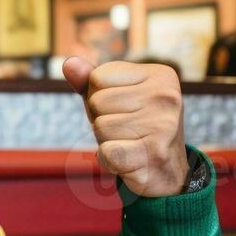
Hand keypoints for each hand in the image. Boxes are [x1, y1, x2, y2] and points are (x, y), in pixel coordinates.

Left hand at [62, 57, 188, 197]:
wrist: (168, 171)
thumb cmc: (135, 127)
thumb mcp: (114, 98)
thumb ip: (90, 80)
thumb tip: (68, 63)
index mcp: (160, 75)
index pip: (97, 77)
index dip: (98, 97)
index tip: (123, 109)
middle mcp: (166, 96)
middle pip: (97, 102)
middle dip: (101, 120)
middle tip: (126, 131)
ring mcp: (163, 126)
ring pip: (99, 128)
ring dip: (106, 141)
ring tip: (129, 144)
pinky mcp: (154, 154)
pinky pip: (105, 152)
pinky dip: (108, 160)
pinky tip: (128, 161)